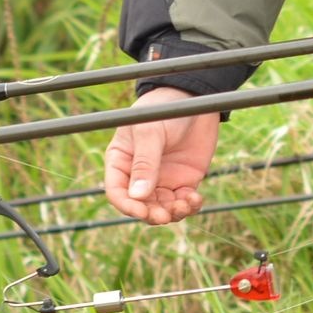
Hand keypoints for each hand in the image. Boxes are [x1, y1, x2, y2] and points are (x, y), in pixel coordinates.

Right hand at [106, 88, 220, 224]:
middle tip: (165, 215)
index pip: (117, 192)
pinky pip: (183, 202)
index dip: (127, 205)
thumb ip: (144, 163)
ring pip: (162, 208)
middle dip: (152, 214)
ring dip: (172, 213)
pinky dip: (189, 206)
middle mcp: (139, 175)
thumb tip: (138, 195)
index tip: (142, 211)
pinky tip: (196, 198)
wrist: (195, 97)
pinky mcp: (184, 180)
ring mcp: (162, 179)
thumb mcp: (149, 132)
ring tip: (185, 203)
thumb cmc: (162, 109)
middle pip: (140, 205)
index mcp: (121, 161)